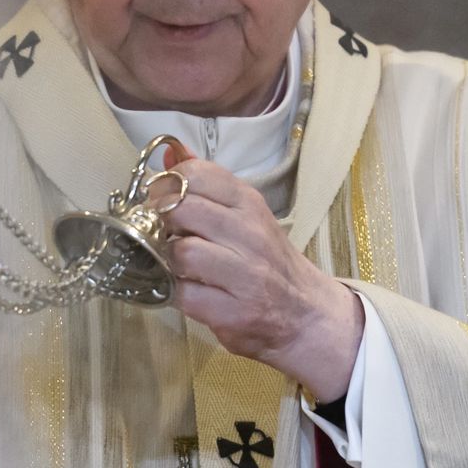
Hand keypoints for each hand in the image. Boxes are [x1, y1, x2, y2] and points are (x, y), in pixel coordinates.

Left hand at [161, 144, 363, 401]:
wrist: (306, 312)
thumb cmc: (266, 259)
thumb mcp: (245, 214)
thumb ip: (207, 185)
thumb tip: (170, 155)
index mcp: (248, 203)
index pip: (196, 174)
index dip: (166, 185)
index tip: (162, 200)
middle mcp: (250, 233)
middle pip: (182, 209)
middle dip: (163, 221)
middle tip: (166, 234)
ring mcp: (245, 274)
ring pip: (182, 252)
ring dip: (169, 260)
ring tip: (178, 264)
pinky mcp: (234, 311)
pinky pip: (185, 294)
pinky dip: (176, 293)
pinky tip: (187, 289)